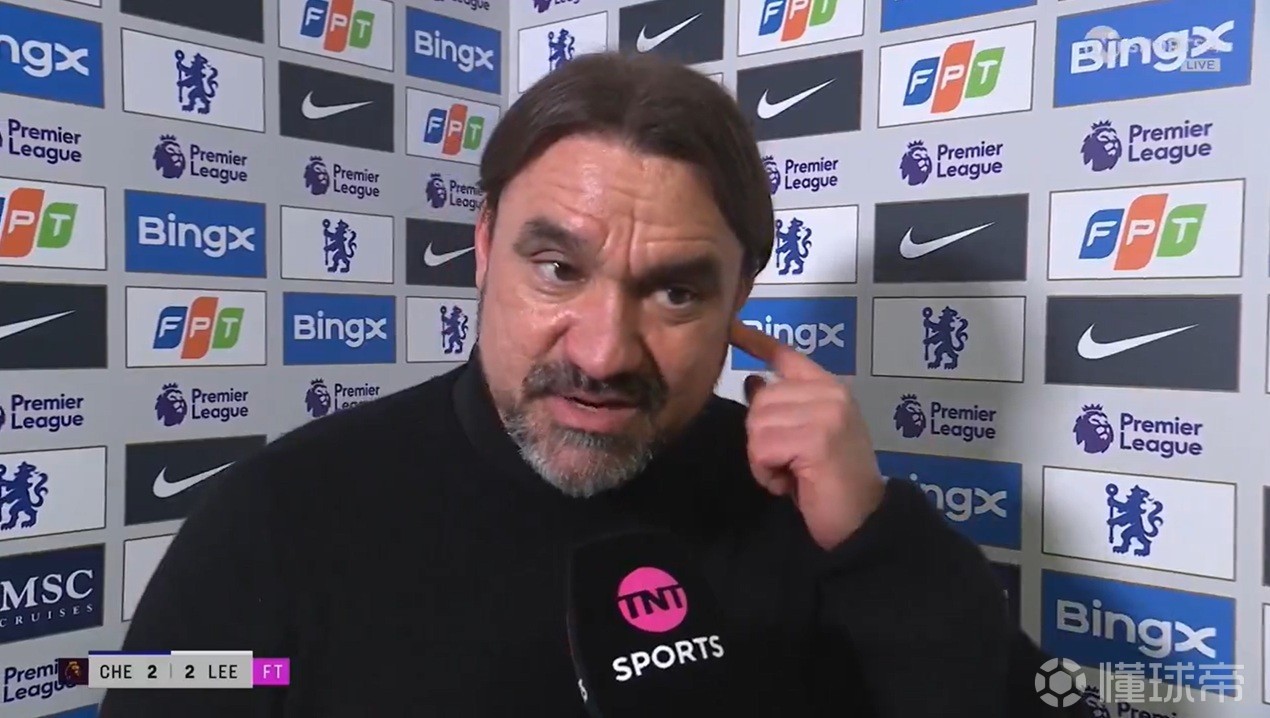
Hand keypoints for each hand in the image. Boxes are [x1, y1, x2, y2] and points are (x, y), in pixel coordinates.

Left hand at [730, 320, 884, 549]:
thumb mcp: (808, 434)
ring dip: (763, 458)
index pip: (787, 356)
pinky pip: (762, 448)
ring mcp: (826, 413)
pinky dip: (767, 472)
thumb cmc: (831, 481)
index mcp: (830, 388)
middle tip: (788, 462)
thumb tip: (752, 380)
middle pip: (759, 399)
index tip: (733, 328)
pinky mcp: (816, 439)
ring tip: (792, 473)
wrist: (864, 519)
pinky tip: (791, 483)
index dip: (757, 341)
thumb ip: (785, 406)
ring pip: (757, 425)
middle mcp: (831, 392)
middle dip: (761, 437)